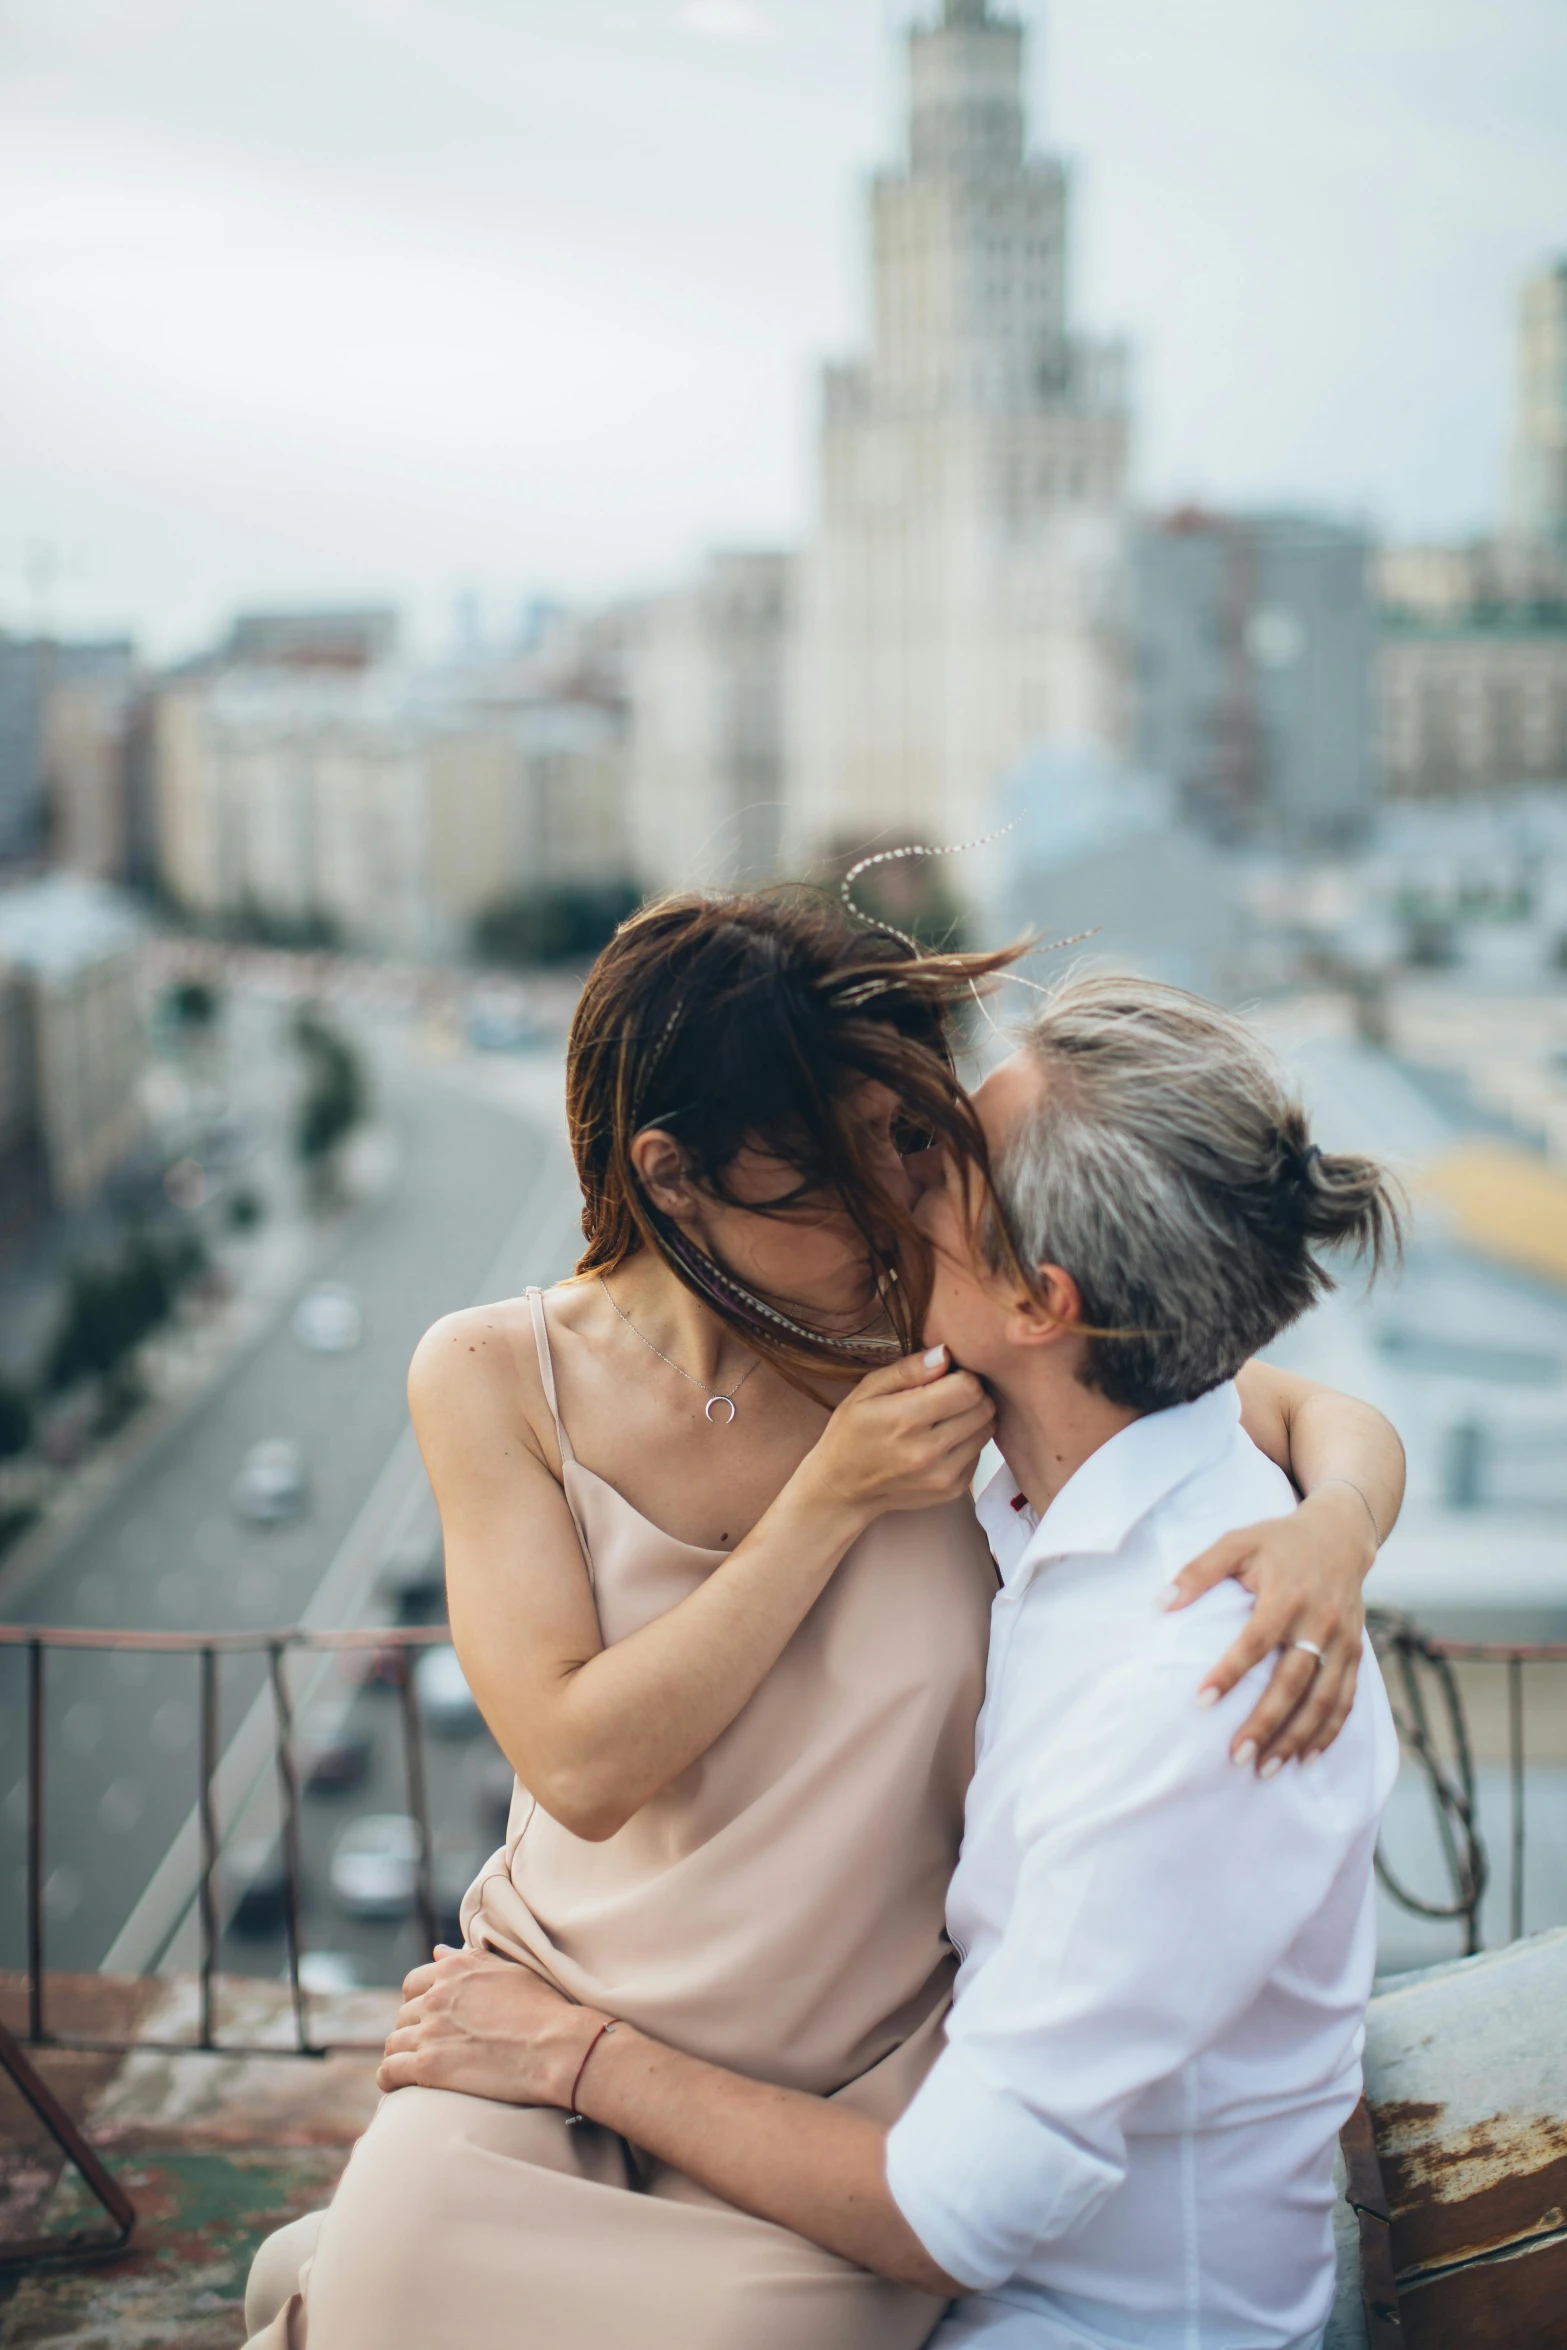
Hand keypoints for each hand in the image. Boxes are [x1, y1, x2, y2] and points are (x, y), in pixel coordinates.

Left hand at [377, 1945, 607, 2106]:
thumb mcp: (508, 1970)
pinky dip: (388, 2078)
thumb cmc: (544, 2009)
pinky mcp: (428, 2066)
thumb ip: (468, 1960)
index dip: (418, 2002)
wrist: (557, 2046)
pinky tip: (396, 2084)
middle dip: (412, 2030)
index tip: (428, 2018)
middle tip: (428, 2048)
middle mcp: (437, 1995)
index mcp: (455, 1969)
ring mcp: (430, 2030)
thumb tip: (438, 1950)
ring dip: (401, 2054)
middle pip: (403, 2014)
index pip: (414, 1983)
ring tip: (412, 2068)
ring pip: (394, 2042)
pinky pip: (390, 2070)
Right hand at [801, 1348, 994, 1522]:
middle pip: (984, 1407)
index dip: (961, 1374)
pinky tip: (942, 1440)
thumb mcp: (867, 1390)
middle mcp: (928, 1451)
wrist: (843, 1487)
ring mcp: (943, 1475)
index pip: (967, 1387)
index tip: (945, 1376)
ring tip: (946, 1416)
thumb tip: (945, 1354)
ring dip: (973, 1417)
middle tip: (947, 1394)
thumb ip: (908, 1369)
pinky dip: (968, 1441)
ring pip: (987, 1429)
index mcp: (905, 1419)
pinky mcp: (953, 1489)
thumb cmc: (852, 1431)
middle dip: (971, 1393)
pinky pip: (980, 1453)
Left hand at [1165, 1484, 1373, 1772]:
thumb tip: (1161, 1604)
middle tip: (1235, 1756)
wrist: (1341, 1535)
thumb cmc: (1278, 1542)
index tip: (1201, 1701)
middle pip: (1293, 1682)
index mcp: (1287, 1596)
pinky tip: (1306, 1757)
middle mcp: (1319, 1622)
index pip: (1256, 1641)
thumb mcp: (1237, 1542)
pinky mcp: (1355, 1653)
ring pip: (1323, 1700)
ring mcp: (1342, 1641)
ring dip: (1296, 1738)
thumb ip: (1199, 1570)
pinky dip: (1329, 1732)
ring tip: (1266, 1769)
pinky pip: (1345, 1699)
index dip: (1230, 1672)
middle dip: (1266, 1723)